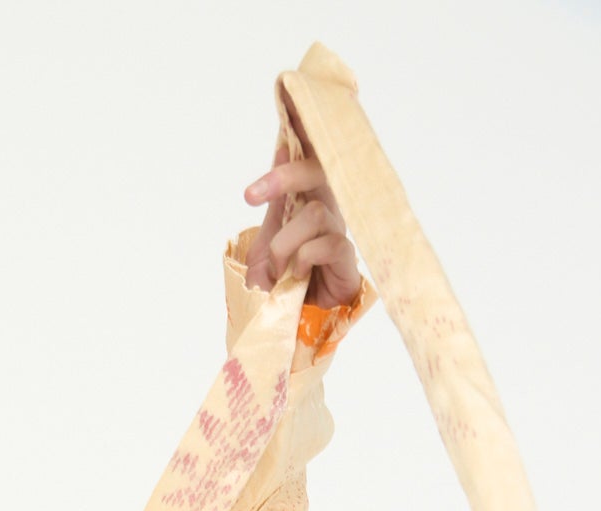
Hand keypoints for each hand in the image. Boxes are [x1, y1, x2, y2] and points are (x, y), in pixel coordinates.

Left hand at [240, 87, 360, 307]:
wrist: (287, 327)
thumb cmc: (280, 283)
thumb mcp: (267, 236)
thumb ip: (277, 198)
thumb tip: (281, 144)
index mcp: (305, 198)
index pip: (308, 153)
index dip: (304, 121)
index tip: (287, 94)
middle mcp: (326, 209)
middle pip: (317, 170)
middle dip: (285, 175)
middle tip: (252, 195)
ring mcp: (338, 234)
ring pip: (316, 213)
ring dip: (286, 242)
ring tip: (276, 268)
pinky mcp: (348, 261)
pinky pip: (329, 243)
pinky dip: (304, 257)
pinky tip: (296, 274)